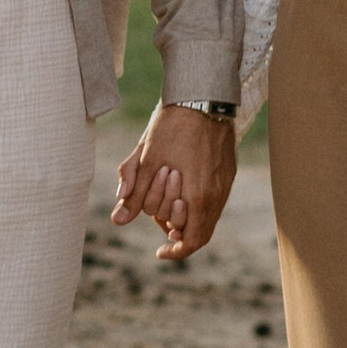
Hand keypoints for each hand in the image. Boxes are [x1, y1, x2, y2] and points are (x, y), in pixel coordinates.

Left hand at [111, 105, 236, 263]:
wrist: (202, 95)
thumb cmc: (173, 126)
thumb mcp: (146, 160)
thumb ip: (135, 194)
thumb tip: (119, 219)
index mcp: (199, 195)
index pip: (192, 240)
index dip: (175, 251)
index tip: (160, 252)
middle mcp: (217, 193)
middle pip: (200, 230)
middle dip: (175, 228)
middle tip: (156, 219)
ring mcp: (225, 182)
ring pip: (208, 215)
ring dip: (186, 215)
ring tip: (165, 199)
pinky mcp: (227, 170)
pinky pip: (214, 198)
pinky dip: (196, 201)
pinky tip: (180, 185)